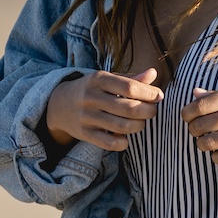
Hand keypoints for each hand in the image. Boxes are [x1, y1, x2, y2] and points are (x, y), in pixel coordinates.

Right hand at [44, 68, 162, 151]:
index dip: (149, 93)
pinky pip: (109, 143)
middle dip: (148, 111)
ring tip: (140, 122)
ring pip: (122, 126)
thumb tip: (153, 74)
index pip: (129, 87)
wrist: (59, 104)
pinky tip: (126, 137)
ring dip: (139, 126)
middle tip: (152, 111)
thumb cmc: (91, 89)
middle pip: (129, 108)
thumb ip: (131, 78)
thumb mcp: (107, 79)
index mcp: (99, 79)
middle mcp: (91, 97)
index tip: (159, 96)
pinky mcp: (84, 133)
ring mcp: (86, 117)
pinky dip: (123, 142)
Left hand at [184, 87, 217, 166]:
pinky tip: (217, 155)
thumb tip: (194, 94)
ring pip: (211, 143)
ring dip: (202, 145)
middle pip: (203, 124)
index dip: (187, 113)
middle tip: (195, 132)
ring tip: (204, 144)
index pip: (201, 104)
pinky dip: (216, 158)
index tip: (187, 118)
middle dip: (193, 130)